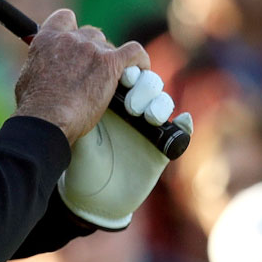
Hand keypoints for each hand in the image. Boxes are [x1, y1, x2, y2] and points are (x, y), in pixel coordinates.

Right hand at [13, 9, 147, 143]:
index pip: (65, 18)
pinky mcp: (110, 63)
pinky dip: (140, 60)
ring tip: (113, 80)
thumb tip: (42, 69)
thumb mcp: (28, 76)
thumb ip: (39, 64)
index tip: (75, 43)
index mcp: (46, 38)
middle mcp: (69, 38)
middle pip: (91, 34)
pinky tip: (141, 69)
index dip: (73, 30)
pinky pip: (134, 52)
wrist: (47, 116)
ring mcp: (91, 49)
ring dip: (112, 60)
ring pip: (110, 46)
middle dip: (94, 49)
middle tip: (94, 70)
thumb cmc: (34, 104)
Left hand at [59, 68, 193, 228]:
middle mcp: (128, 106)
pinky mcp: (162, 146)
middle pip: (146, 81)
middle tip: (130, 104)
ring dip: (159, 102)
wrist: (90, 195)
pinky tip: (181, 121)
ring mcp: (147, 125)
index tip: (119, 74)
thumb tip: (78, 70)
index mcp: (105, 95)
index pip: (123, 70)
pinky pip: (181, 130)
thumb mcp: (76, 126)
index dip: (125, 66)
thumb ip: (81, 101)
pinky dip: (184, 122)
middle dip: (143, 85)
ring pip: (162, 100)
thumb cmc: (78, 159)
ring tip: (147, 116)